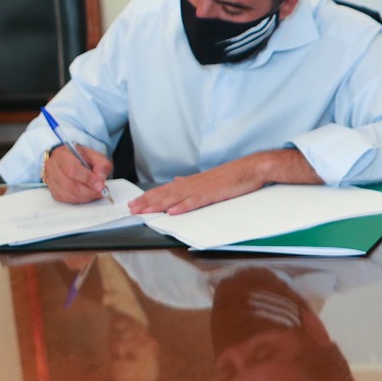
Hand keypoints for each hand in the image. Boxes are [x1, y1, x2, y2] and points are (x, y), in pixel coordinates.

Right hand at [43, 143, 111, 202]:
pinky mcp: (52, 189)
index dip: (88, 179)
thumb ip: (102, 166)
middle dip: (88, 191)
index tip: (100, 185)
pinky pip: (64, 198)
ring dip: (84, 196)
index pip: (72, 169)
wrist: (72, 159)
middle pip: (69, 184)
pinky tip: (86, 195)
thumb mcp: (97, 156)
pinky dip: (78, 199)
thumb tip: (100, 181)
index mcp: (62, 153)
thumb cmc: (83, 157)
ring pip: (66, 193)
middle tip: (100, 192)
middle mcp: (52, 166)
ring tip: (95, 193)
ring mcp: (50, 178)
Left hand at [129, 157, 266, 214]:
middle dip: (146, 202)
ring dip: (158, 205)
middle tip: (131, 208)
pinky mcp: (212, 194)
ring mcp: (201, 189)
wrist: (250, 168)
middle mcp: (192, 184)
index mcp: (191, 181)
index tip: (135, 202)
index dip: (149, 196)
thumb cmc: (232, 175)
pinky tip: (172, 212)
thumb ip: (190, 181)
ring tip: (144, 211)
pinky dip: (182, 207)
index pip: (165, 189)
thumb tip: (176, 179)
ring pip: (175, 198)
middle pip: (165, 194)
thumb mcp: (208, 178)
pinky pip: (194, 202)